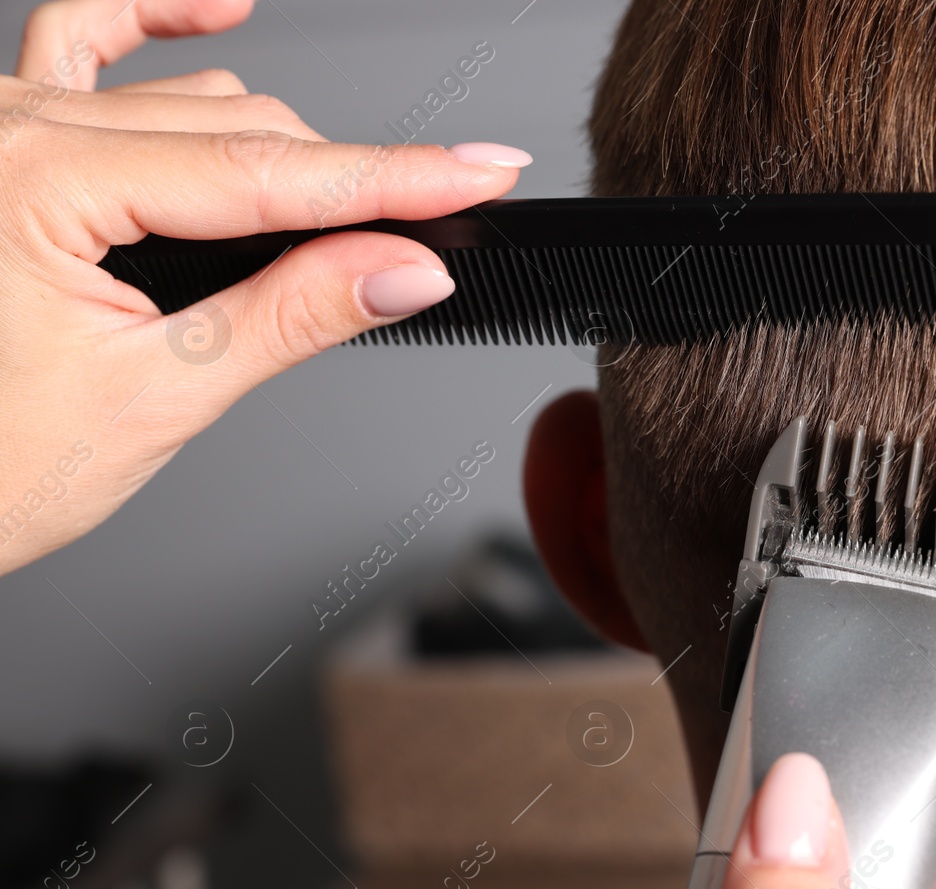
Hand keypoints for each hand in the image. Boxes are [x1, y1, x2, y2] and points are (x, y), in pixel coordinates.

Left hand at [0, 0, 530, 574]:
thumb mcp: (153, 397)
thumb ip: (290, 316)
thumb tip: (399, 268)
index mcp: (34, 181)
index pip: (264, 172)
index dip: (392, 178)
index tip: (480, 174)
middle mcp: (8, 127)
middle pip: (240, 127)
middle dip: (343, 188)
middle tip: (424, 244)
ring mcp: (1, 123)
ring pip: (188, 98)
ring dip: (275, 154)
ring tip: (335, 227)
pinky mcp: (3, 138)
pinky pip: (85, 38)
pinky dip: (160, 25)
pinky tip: (220, 16)